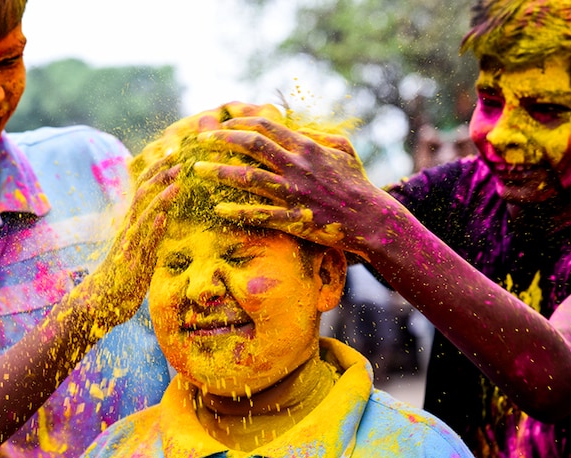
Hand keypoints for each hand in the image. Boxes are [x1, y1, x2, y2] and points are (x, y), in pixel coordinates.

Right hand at [74, 154, 179, 334]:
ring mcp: (129, 246)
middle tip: (177, 159)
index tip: (172, 157)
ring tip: (176, 183)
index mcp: (130, 225)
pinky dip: (152, 229)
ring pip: (144, 216)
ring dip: (161, 199)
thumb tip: (163, 218)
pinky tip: (162, 217)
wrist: (98, 304)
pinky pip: (142, 244)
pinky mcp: (131, 264)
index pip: (143, 191)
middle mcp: (128, 230)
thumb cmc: (120, 278)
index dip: (157, 173)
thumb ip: (149, 233)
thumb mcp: (139, 250)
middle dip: (160, 177)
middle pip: (143, 196)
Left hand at [192, 110, 389, 256]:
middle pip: (252, 146)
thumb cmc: (358, 184)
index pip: (266, 127)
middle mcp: (298, 167)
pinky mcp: (295, 220)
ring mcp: (295, 194)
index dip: (239, 123)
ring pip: (250, 178)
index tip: (221, 125)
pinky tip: (218, 210)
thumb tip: (300, 128)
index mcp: (307, 148)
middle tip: (200, 139)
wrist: (372, 219)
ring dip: (220, 173)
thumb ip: (320, 136)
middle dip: (221, 140)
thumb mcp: (343, 151)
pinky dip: (238, 212)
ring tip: (198, 170)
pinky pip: (261, 214)